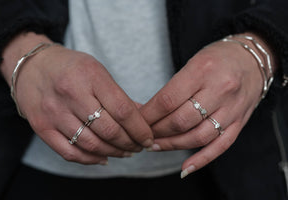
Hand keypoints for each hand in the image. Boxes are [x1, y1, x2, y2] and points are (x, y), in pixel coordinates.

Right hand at [0, 33, 152, 164]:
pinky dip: (91, 159)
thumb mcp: (98, 71)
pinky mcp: (42, 127)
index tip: (148, 138)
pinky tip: (104, 158)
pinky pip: (70, 152)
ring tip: (125, 152)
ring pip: (91, 144)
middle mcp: (71, 94)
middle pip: (109, 130)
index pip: (123, 109)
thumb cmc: (71, 67)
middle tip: (139, 146)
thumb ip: (119, 96)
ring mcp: (54, 112)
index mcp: (90, 76)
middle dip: (130, 143)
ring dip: (114, 152)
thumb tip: (143, 119)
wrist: (32, 66)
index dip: (140, 129)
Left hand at [140, 33, 274, 176]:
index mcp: (202, 70)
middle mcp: (219, 90)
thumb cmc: (217, 58)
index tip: (136, 121)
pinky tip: (185, 168)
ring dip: (172, 145)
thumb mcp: (193, 62)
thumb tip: (145, 110)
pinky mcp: (240, 122)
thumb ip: (173, 87)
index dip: (148, 115)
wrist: (253, 58)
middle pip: (180, 121)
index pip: (167, 100)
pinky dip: (201, 159)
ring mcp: (232, 109)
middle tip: (143, 134)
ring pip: (197, 137)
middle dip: (157, 131)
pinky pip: (220, 146)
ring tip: (155, 146)